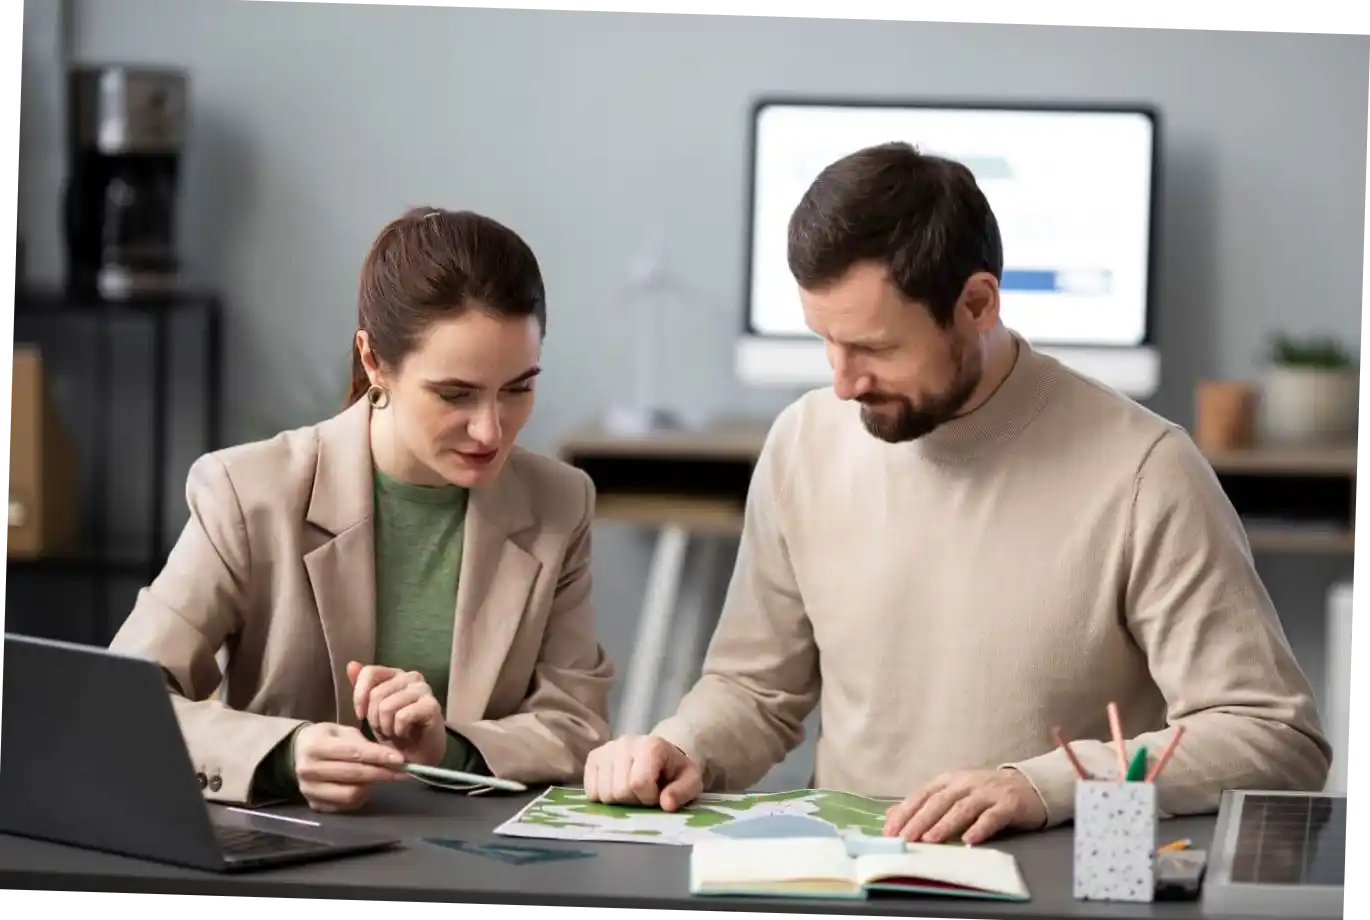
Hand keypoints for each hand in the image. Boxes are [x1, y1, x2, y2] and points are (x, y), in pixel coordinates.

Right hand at [291, 722, 404, 812]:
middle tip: (403, 772)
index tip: (400, 759)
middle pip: (354, 775)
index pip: (354, 753)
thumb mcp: (342, 732)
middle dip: (382, 773)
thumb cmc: (325, 738)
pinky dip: (361, 797)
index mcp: (315, 747)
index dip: (379, 757)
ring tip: (381, 777)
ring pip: (351, 794)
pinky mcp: (314, 805)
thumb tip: (393, 758)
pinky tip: (366, 787)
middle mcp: (309, 770)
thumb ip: (364, 744)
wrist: (297, 753)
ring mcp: (309, 791)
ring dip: (372, 786)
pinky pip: (345, 806)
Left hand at [347, 661, 446, 766]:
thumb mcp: (372, 711)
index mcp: (396, 674)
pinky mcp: (432, 706)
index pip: (370, 672)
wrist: (417, 756)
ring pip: (387, 706)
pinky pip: (402, 717)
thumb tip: (351, 664)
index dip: (359, 696)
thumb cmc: (395, 732)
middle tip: (384, 728)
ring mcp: (424, 689)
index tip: (360, 715)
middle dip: (374, 718)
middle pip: (376, 693)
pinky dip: (398, 731)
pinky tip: (405, 733)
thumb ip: (363, 688)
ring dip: (386, 727)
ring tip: (394, 732)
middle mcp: (411, 677)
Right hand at [583, 735, 702, 811]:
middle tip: (644, 793)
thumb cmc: (674, 771)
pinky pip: (590, 791)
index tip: (657, 794)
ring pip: (603, 793)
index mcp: (651, 745)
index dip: (648, 798)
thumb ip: (682, 792)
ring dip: (618, 800)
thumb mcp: (690, 781)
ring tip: (631, 789)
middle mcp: (625, 742)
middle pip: (618, 791)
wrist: (661, 754)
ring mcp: (607, 749)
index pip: (638, 783)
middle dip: (633, 800)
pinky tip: (617, 787)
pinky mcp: (594, 757)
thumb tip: (666, 804)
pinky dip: (603, 796)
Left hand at [883, 768, 1047, 844]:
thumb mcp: (953, 794)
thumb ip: (925, 804)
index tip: (890, 831)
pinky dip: (980, 828)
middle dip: (919, 820)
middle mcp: (965, 783)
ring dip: (944, 824)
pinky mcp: (1008, 804)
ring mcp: (987, 793)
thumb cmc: (985, 794)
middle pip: (938, 801)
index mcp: (949, 781)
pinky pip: (992, 817)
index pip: (921, 795)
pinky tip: (969, 840)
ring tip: (930, 840)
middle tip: (905, 838)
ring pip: (962, 808)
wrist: (1028, 786)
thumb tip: (891, 815)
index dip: (905, 812)